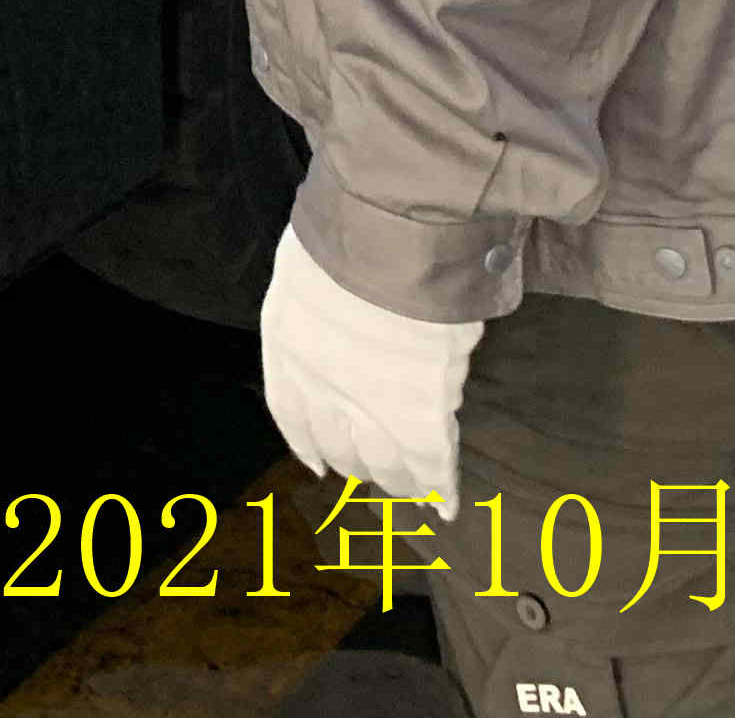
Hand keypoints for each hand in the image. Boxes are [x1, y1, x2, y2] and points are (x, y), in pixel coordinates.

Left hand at [259, 229, 483, 514]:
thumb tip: (345, 309)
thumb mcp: (309, 258)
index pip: (291, 412)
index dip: (308, 440)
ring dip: (398, 478)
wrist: (388, 234)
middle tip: (375, 470)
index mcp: (286, 344)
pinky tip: (447, 506)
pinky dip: (442, 487)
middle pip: (338, 443)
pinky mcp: (420, 414)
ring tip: (413, 489)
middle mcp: (319, 385)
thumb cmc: (347, 228)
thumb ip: (320, 294)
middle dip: (355, 459)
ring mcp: (369, 404)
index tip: (319, 461)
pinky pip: (431, 462)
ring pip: (383, 460)